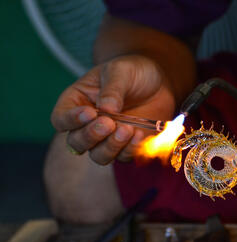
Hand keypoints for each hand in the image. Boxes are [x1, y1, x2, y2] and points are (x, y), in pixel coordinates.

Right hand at [51, 55, 175, 164]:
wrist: (157, 82)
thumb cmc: (132, 72)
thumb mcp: (121, 72)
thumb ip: (112, 89)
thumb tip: (107, 109)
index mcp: (76, 103)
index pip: (61, 119)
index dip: (71, 120)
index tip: (90, 112)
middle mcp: (87, 125)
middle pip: (77, 143)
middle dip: (91, 136)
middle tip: (108, 123)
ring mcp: (107, 139)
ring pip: (99, 156)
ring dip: (111, 147)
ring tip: (127, 130)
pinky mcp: (127, 147)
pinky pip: (123, 157)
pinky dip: (130, 149)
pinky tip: (140, 134)